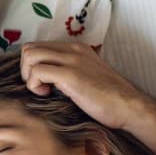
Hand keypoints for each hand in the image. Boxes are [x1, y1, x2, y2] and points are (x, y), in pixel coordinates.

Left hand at [20, 42, 153, 130]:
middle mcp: (73, 50)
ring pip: (30, 56)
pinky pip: (38, 71)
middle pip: (30, 48)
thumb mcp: (88, 79)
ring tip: (43, 91)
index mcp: (76, 49)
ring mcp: (72, 60)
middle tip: (38, 88)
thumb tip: (49, 82)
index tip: (42, 84)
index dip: (33, 66)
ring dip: (29, 77)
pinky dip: (35, 85)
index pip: (40, 47)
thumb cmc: (110, 100)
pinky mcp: (70, 75)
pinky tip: (47, 95)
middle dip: (26, 70)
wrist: (129, 107)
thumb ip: (70, 74)